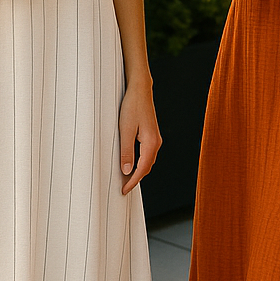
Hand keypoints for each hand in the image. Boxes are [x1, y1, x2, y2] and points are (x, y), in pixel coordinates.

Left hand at [118, 79, 161, 193]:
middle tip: (123, 188)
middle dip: (136, 179)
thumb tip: (127, 171)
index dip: (133, 182)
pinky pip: (147, 154)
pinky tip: (132, 163)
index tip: (124, 190)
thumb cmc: (132, 106)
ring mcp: (155, 138)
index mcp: (151, 143)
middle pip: (147, 167)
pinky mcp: (151, 134)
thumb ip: (126, 151)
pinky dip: (140, 162)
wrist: (140, 89)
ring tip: (126, 179)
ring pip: (148, 161)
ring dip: (138, 171)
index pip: (142, 169)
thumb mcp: (125, 130)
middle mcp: (156, 142)